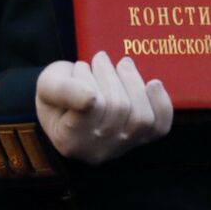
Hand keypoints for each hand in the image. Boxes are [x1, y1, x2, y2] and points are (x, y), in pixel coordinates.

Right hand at [34, 51, 172, 164]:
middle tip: (100, 59)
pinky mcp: (142, 139)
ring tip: (121, 65)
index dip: (88, 79)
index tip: (81, 66)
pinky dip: (161, 104)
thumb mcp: (49, 85)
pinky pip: (160, 127)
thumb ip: (63, 90)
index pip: (91, 106)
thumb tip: (90, 97)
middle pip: (119, 108)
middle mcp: (98, 151)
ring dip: (132, 82)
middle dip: (110, 75)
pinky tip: (153, 84)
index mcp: (70, 141)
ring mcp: (123, 147)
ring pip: (141, 116)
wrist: (70, 105)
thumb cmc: (58, 93)